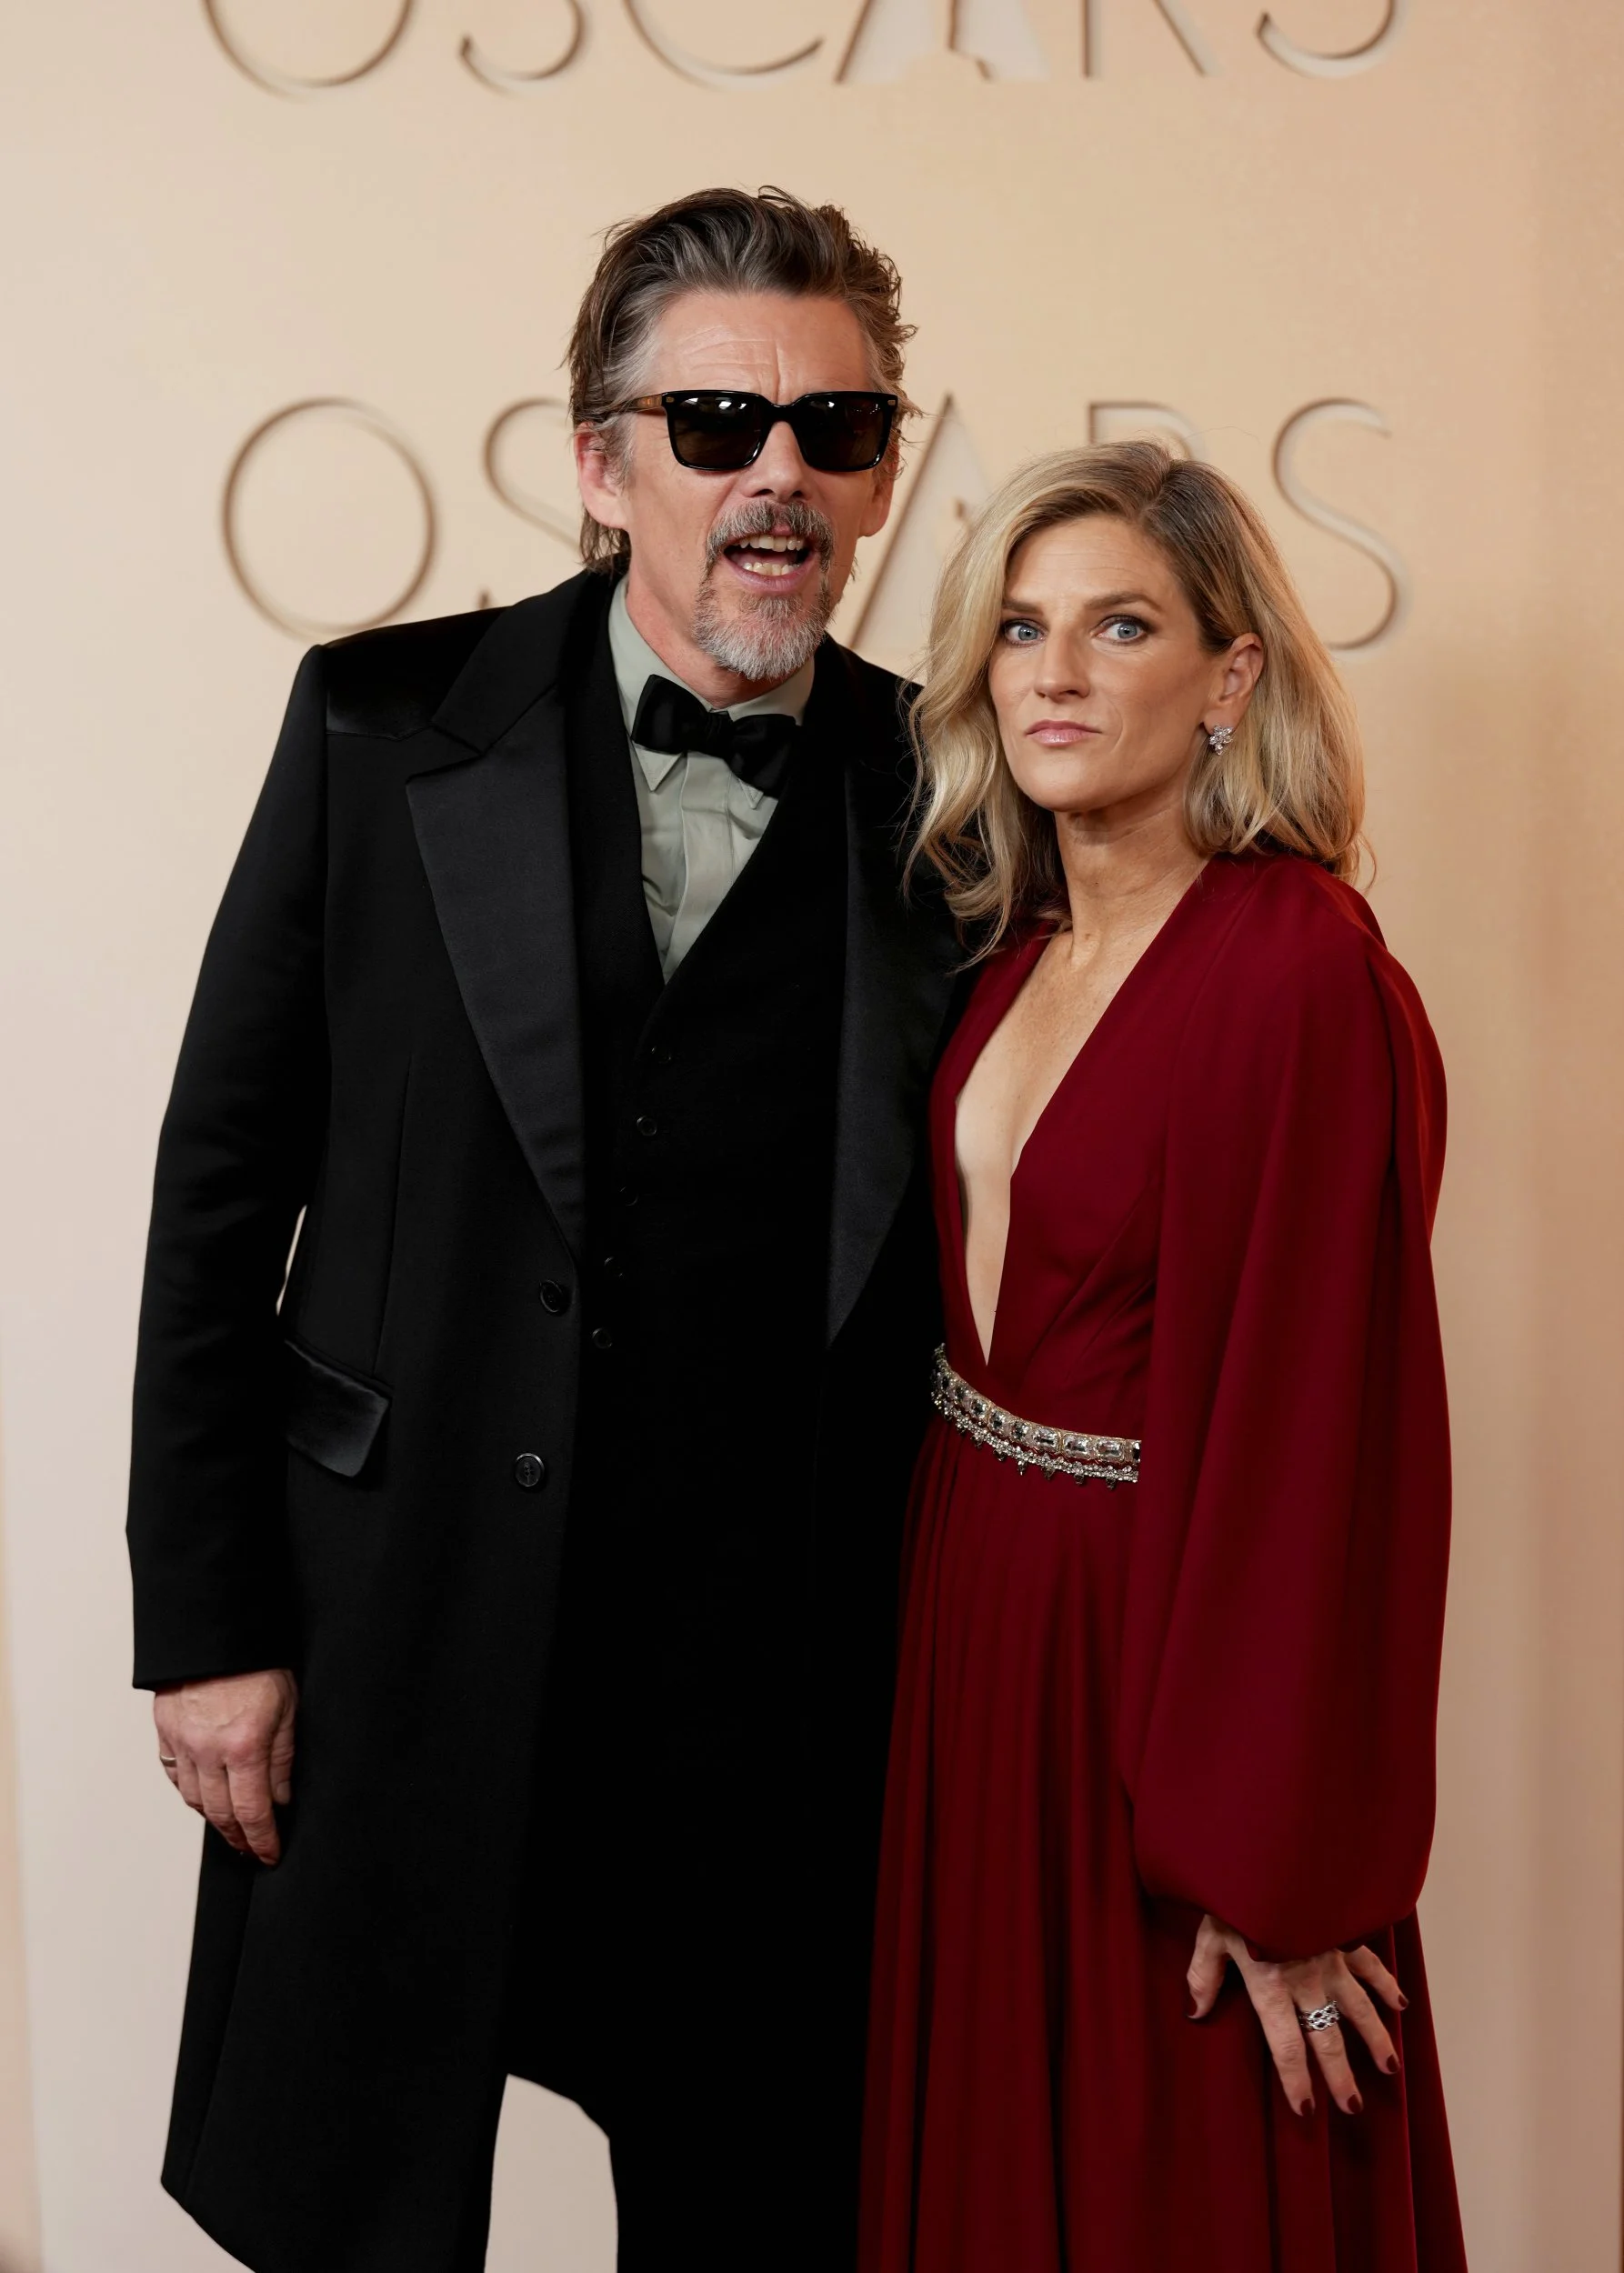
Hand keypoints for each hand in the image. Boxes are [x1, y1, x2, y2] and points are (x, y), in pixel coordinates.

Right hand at [154, 1669, 298, 1865]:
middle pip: (221, 1814)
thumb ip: (283, 1758)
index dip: (262, 1840)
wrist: (216, 1630)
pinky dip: (190, 1793)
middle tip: (251, 1850)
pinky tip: (204, 1798)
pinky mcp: (165, 1731)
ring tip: (231, 1829)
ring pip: (195, 1799)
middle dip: (239, 1838)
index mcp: (244, 1745)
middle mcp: (209, 1751)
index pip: (253, 1812)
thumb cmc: (257, 1662)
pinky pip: (175, 1775)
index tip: (270, 1855)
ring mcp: (183, 1742)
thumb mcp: (287, 1707)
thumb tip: (281, 1799)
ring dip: (214, 1819)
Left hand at [1186, 1912, 1405, 2117]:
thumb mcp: (1211, 1933)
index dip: (1296, 2081)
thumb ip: (1204, 1974)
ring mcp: (1330, 1960)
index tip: (1307, 2111)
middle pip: (1326, 2039)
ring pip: (1358, 2010)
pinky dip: (1385, 1985)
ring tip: (1389, 2069)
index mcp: (1271, 1986)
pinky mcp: (1344, 1937)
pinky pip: (1370, 1966)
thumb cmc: (1238, 1893)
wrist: (1277, 1853)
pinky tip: (1399, 2004)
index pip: (1285, 2047)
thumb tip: (1194, 2012)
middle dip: (1340, 2076)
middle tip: (1353, 2107)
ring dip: (1375, 2040)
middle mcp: (1305, 1981)